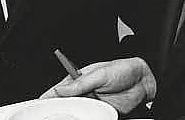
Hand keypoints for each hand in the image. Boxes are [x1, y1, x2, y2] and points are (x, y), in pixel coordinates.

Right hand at [40, 58, 155, 114]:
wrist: (145, 81)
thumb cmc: (123, 70)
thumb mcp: (100, 74)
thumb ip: (80, 83)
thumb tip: (60, 89)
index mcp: (80, 79)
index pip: (60, 89)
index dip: (48, 96)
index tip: (38, 103)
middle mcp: (85, 93)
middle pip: (66, 104)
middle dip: (57, 109)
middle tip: (48, 115)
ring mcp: (94, 104)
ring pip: (78, 113)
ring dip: (71, 116)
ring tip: (63, 117)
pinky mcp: (104, 113)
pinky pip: (92, 118)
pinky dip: (86, 119)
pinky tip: (81, 119)